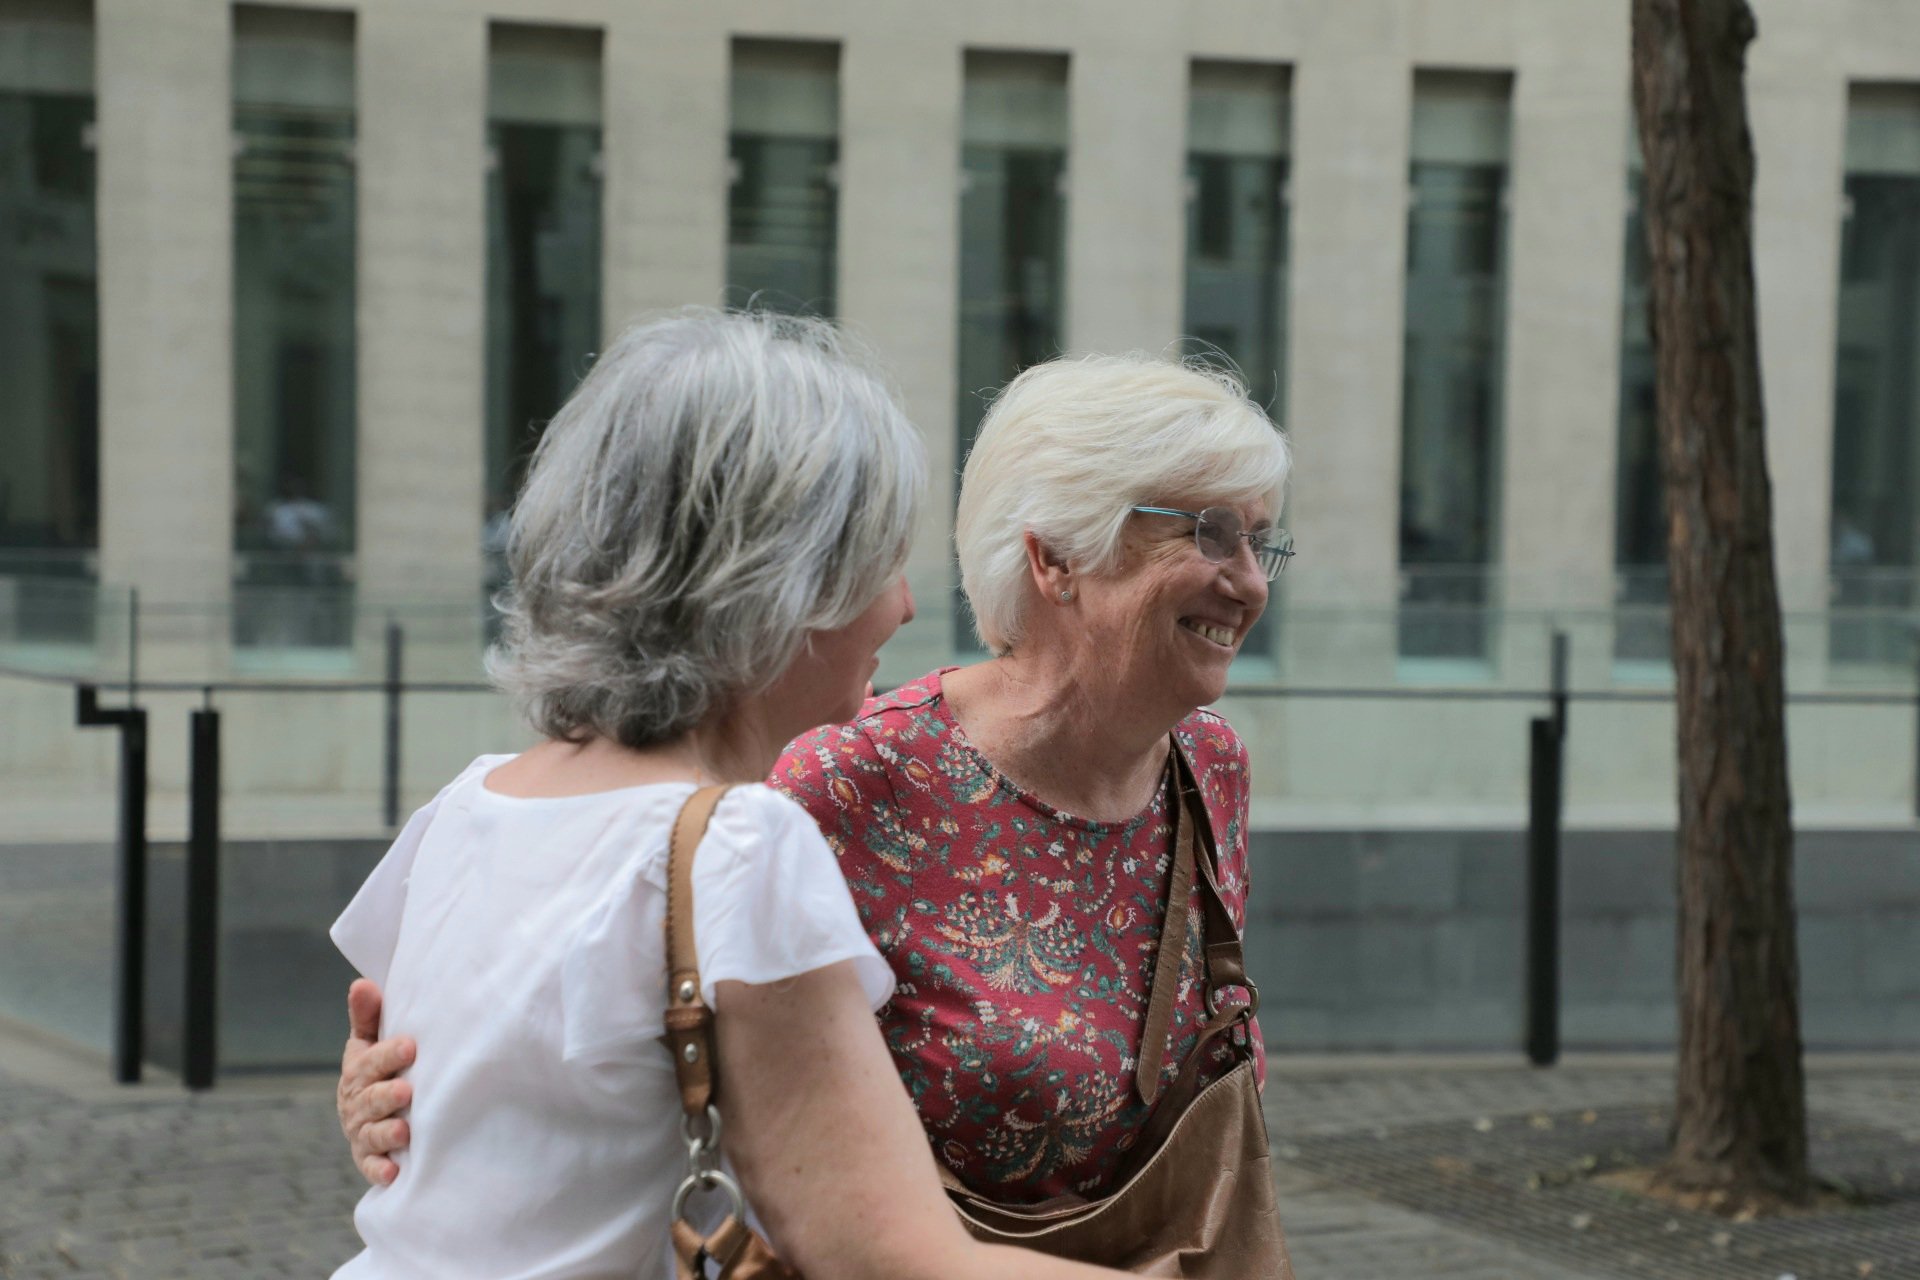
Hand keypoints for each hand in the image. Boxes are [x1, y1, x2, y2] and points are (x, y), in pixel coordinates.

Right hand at [338, 978, 415, 1186]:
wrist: (375, 1113)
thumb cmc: (380, 1068)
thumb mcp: (371, 1042)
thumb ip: (367, 1016)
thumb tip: (362, 983)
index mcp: (357, 1071)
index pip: (369, 1061)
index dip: (388, 1054)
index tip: (411, 1046)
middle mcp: (356, 1102)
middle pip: (370, 1099)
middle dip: (387, 1095)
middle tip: (407, 1090)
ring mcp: (361, 1132)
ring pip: (371, 1133)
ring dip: (386, 1133)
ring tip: (404, 1132)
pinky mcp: (368, 1159)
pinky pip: (372, 1166)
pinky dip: (381, 1170)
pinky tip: (394, 1172)